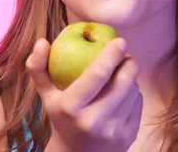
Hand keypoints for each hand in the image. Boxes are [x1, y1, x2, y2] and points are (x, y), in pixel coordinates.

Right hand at [26, 37, 142, 151]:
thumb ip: (38, 67)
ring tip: (121, 75)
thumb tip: (41, 42)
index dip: (111, 54)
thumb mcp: (46, 94)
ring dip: (131, 77)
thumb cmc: (62, 115)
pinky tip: (124, 93)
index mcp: (70, 107)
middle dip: (129, 62)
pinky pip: (138, 102)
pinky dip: (134, 93)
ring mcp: (113, 131)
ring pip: (133, 90)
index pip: (96, 75)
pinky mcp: (129, 136)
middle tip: (126, 55)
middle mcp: (92, 121)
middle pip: (122, 81)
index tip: (119, 41)